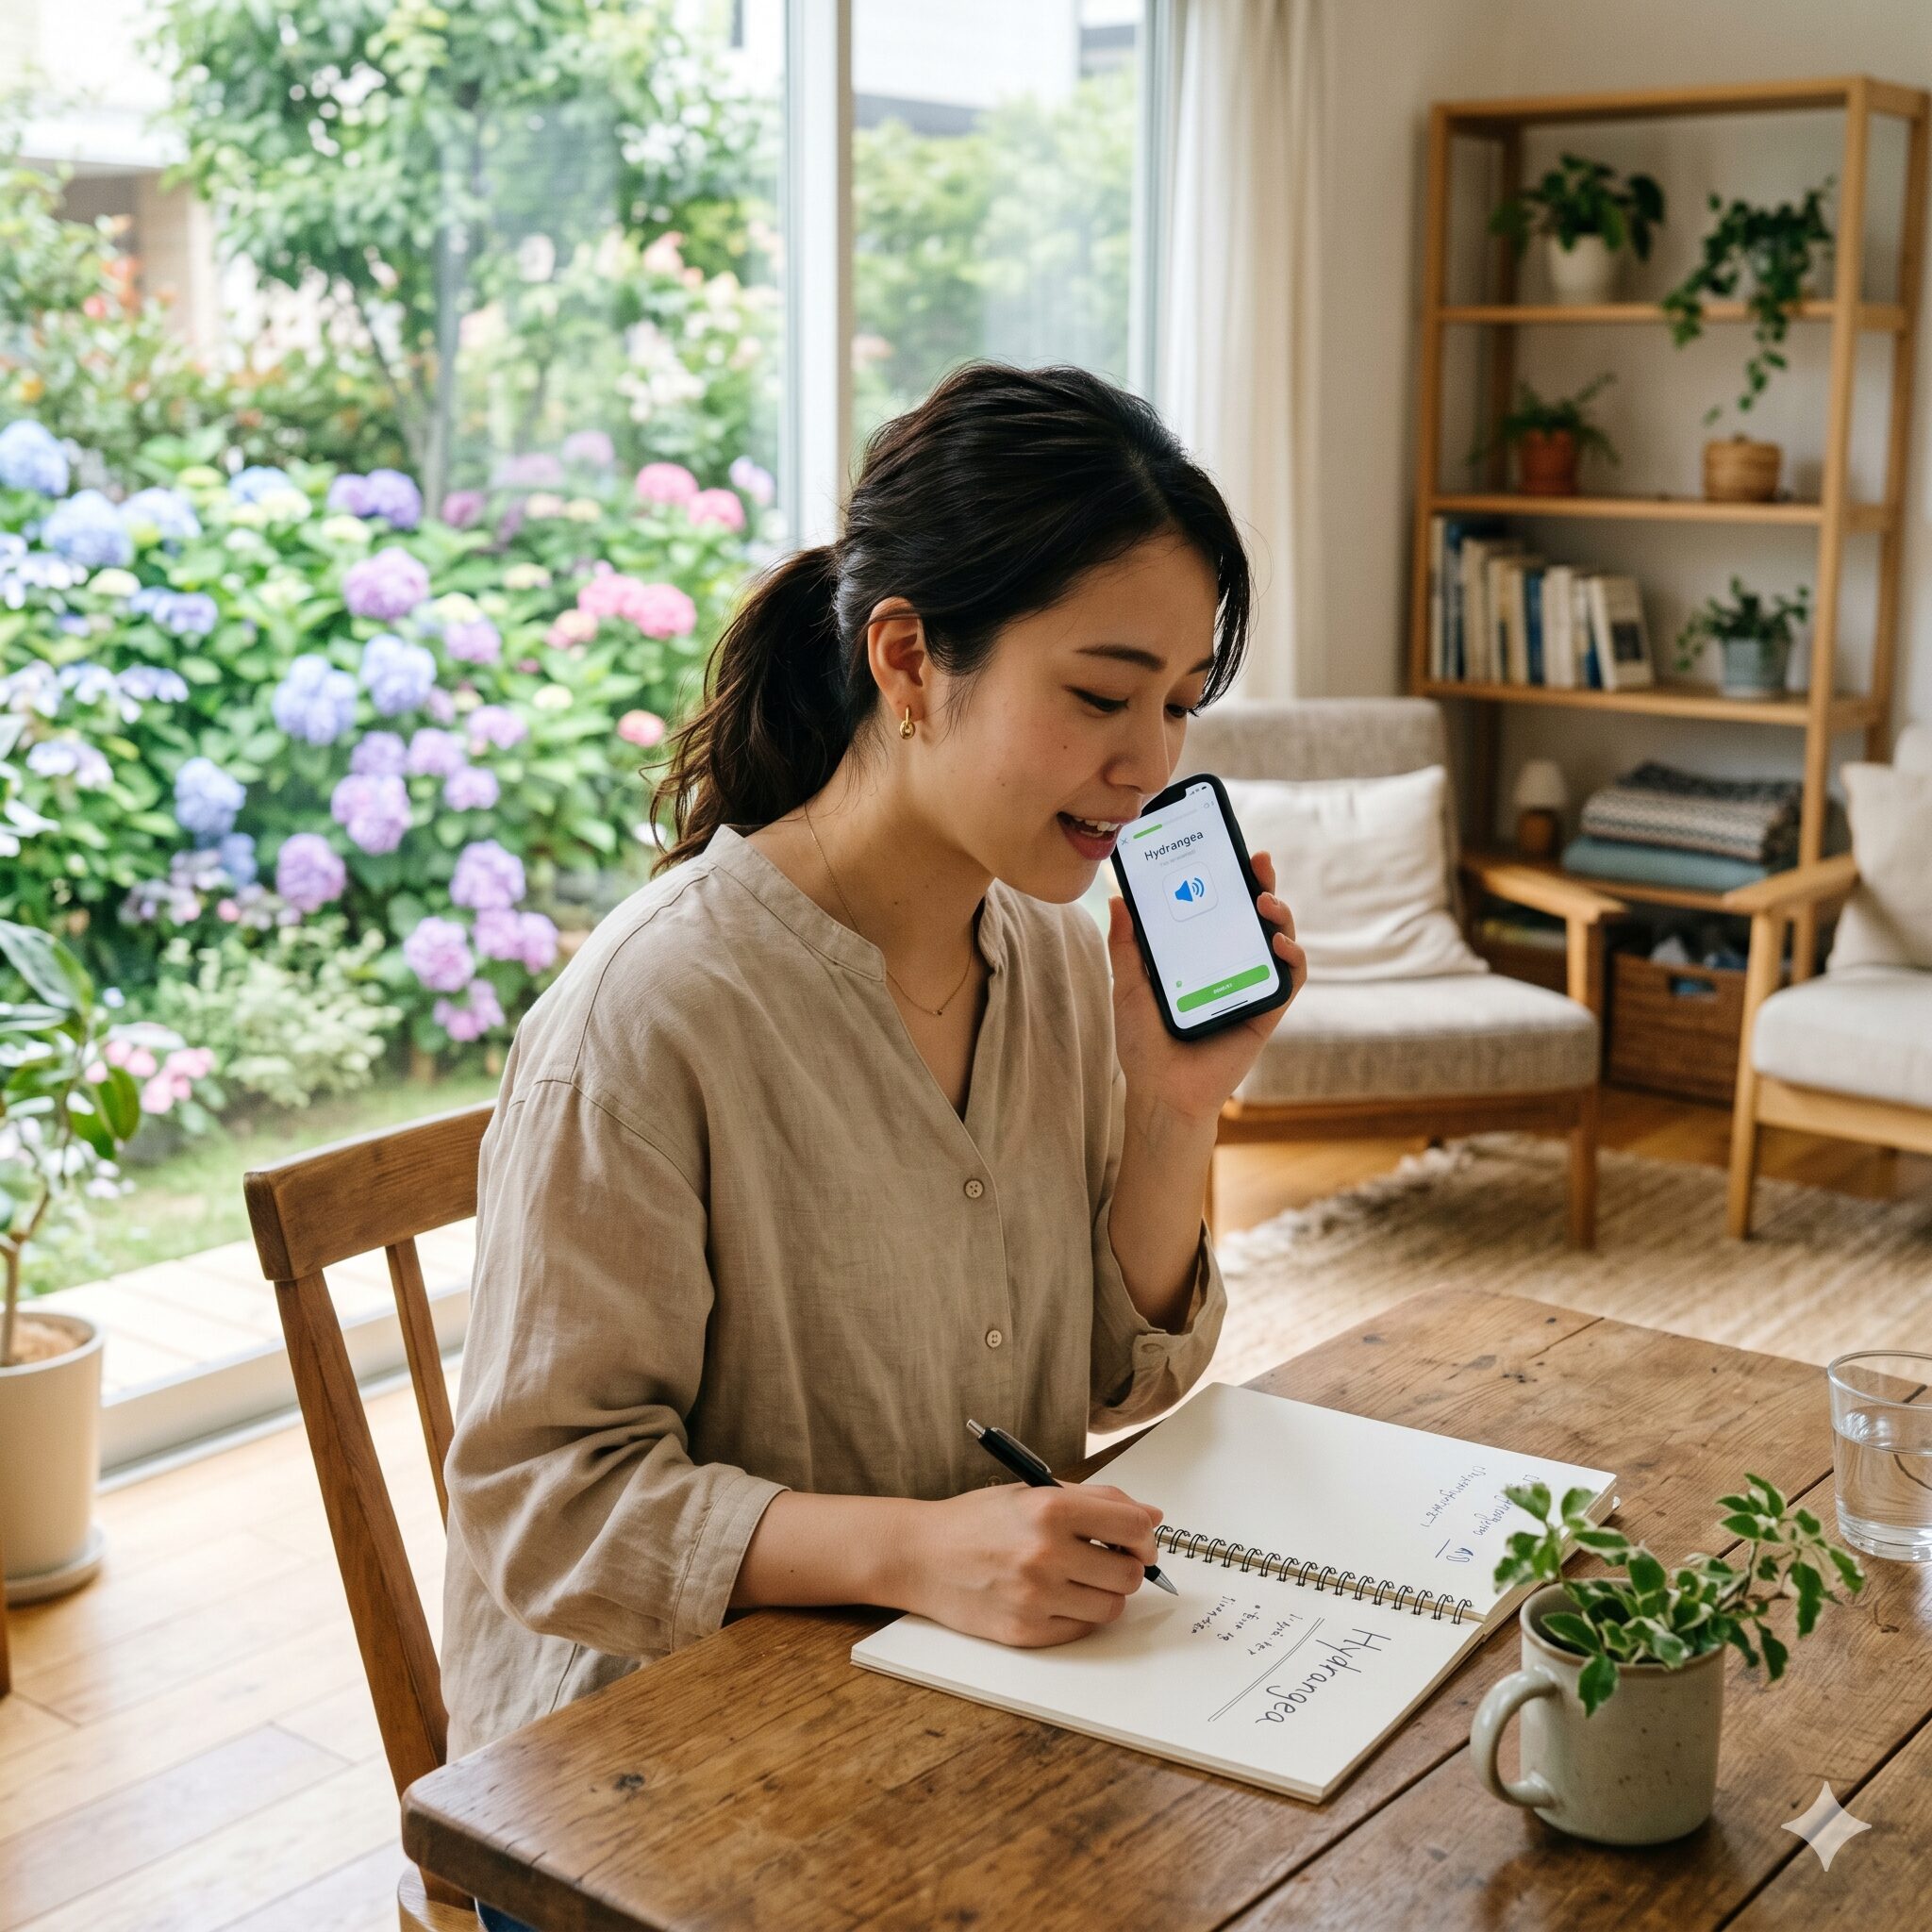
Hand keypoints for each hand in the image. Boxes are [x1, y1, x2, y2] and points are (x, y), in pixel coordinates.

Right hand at [901, 1483, 1163, 1646]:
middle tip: (1108, 1561)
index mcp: (1049, 1508)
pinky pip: (1081, 1629)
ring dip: (1105, 1594)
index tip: (1141, 1542)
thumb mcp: (1034, 1492)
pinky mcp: (1024, 1632)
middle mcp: (1044, 1553)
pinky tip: (1056, 1597)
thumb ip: (1097, 1500)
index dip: (1146, 1537)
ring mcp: (1034, 1597)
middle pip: (1129, 1574)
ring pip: (1111, 1608)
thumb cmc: (978, 1521)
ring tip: (1079, 1579)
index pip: (1132, 1527)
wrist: (921, 1555)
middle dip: (1128, 1568)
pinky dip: (1078, 1615)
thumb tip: (1151, 1517)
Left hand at [1106, 849, 1306, 1125]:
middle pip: (1253, 915)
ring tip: (1264, 901)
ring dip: (1280, 914)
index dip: (1227, 877)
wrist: (1163, 1092)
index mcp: (1199, 953)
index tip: (1227, 848)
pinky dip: (1293, 957)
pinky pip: (1290, 978)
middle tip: (1257, 860)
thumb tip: (1119, 898)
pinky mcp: (1268, 1010)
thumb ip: (1125, 945)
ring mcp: (1251, 985)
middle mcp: (1230, 963)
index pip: (1218, 906)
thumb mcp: (1128, 985)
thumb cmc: (1144, 1043)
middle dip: (1261, 883)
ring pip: (1279, 938)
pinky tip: (1280, 942)